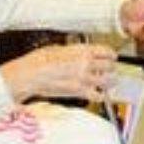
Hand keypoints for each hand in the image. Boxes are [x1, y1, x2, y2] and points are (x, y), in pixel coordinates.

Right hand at [0, 44, 116, 103]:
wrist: (31, 75)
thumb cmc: (39, 61)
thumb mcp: (58, 48)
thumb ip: (73, 52)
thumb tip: (78, 54)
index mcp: (81, 50)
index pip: (106, 51)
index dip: (111, 54)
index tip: (111, 57)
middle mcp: (86, 64)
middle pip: (110, 66)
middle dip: (111, 68)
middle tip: (110, 70)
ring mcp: (84, 79)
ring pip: (108, 81)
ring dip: (110, 81)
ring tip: (109, 82)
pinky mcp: (79, 92)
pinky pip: (98, 96)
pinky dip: (100, 96)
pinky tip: (99, 94)